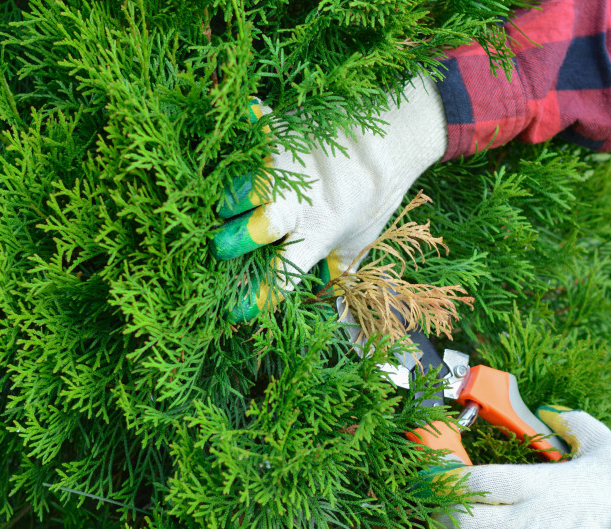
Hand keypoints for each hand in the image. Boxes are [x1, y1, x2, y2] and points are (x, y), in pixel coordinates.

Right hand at [211, 75, 446, 320]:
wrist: (389, 138)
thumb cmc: (374, 196)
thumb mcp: (361, 241)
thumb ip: (341, 272)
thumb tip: (340, 315)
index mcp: (319, 234)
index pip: (281, 275)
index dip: (254, 297)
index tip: (235, 311)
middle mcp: (298, 203)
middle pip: (251, 232)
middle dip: (228, 245)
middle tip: (221, 248)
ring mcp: (284, 166)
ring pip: (238, 188)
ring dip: (227, 201)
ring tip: (223, 207)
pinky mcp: (276, 132)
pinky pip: (244, 140)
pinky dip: (234, 146)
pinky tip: (223, 154)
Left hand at [438, 407, 610, 528]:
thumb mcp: (609, 451)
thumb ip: (576, 425)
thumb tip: (554, 413)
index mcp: (537, 487)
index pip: (473, 480)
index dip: (446, 478)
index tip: (437, 478)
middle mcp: (522, 526)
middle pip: (458, 522)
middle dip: (443, 518)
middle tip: (441, 515)